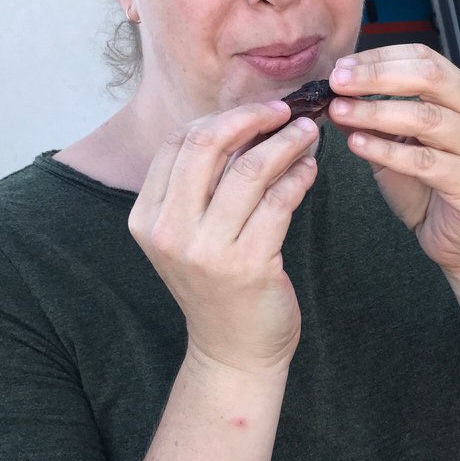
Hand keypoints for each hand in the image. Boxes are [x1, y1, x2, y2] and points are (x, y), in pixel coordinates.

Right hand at [129, 102, 320, 372]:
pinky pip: (279, 202)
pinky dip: (299, 177)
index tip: (259, 110)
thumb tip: (249, 123)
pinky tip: (310, 169)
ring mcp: (206, 250)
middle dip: (252, 118)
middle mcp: (169, 231)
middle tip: (287, 111)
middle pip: (207, 145)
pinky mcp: (248, 264)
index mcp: (147, 217)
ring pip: (249, 169)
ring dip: (286, 143)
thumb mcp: (193, 234)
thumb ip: (205, 185)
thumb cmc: (220, 283)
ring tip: (309, 134)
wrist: (233, 349)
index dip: (223, 117)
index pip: (178, 143)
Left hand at [326, 44, 459, 274]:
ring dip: (376, 112)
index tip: (343, 67)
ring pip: (426, 117)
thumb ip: (373, 118)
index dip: (381, 58)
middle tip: (339, 82)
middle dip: (378, 77)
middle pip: (430, 78)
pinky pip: (424, 160)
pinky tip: (358, 144)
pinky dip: (386, 150)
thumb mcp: (396, 144)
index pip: (425, 58)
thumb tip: (336, 92)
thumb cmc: (431, 189)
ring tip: (340, 111)